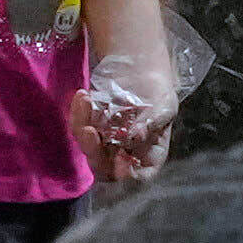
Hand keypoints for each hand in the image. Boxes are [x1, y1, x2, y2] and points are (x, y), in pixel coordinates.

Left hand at [73, 47, 180, 181]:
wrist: (139, 66)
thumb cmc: (158, 90)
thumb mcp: (163, 106)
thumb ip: (152, 123)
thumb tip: (136, 136)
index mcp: (149, 154)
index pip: (139, 176)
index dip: (127, 174)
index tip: (120, 158)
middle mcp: (126, 153)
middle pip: (106, 169)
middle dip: (94, 153)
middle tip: (89, 131)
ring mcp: (107, 142)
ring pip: (88, 148)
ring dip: (82, 129)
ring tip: (86, 101)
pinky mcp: (91, 127)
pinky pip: (79, 127)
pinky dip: (78, 113)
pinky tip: (84, 94)